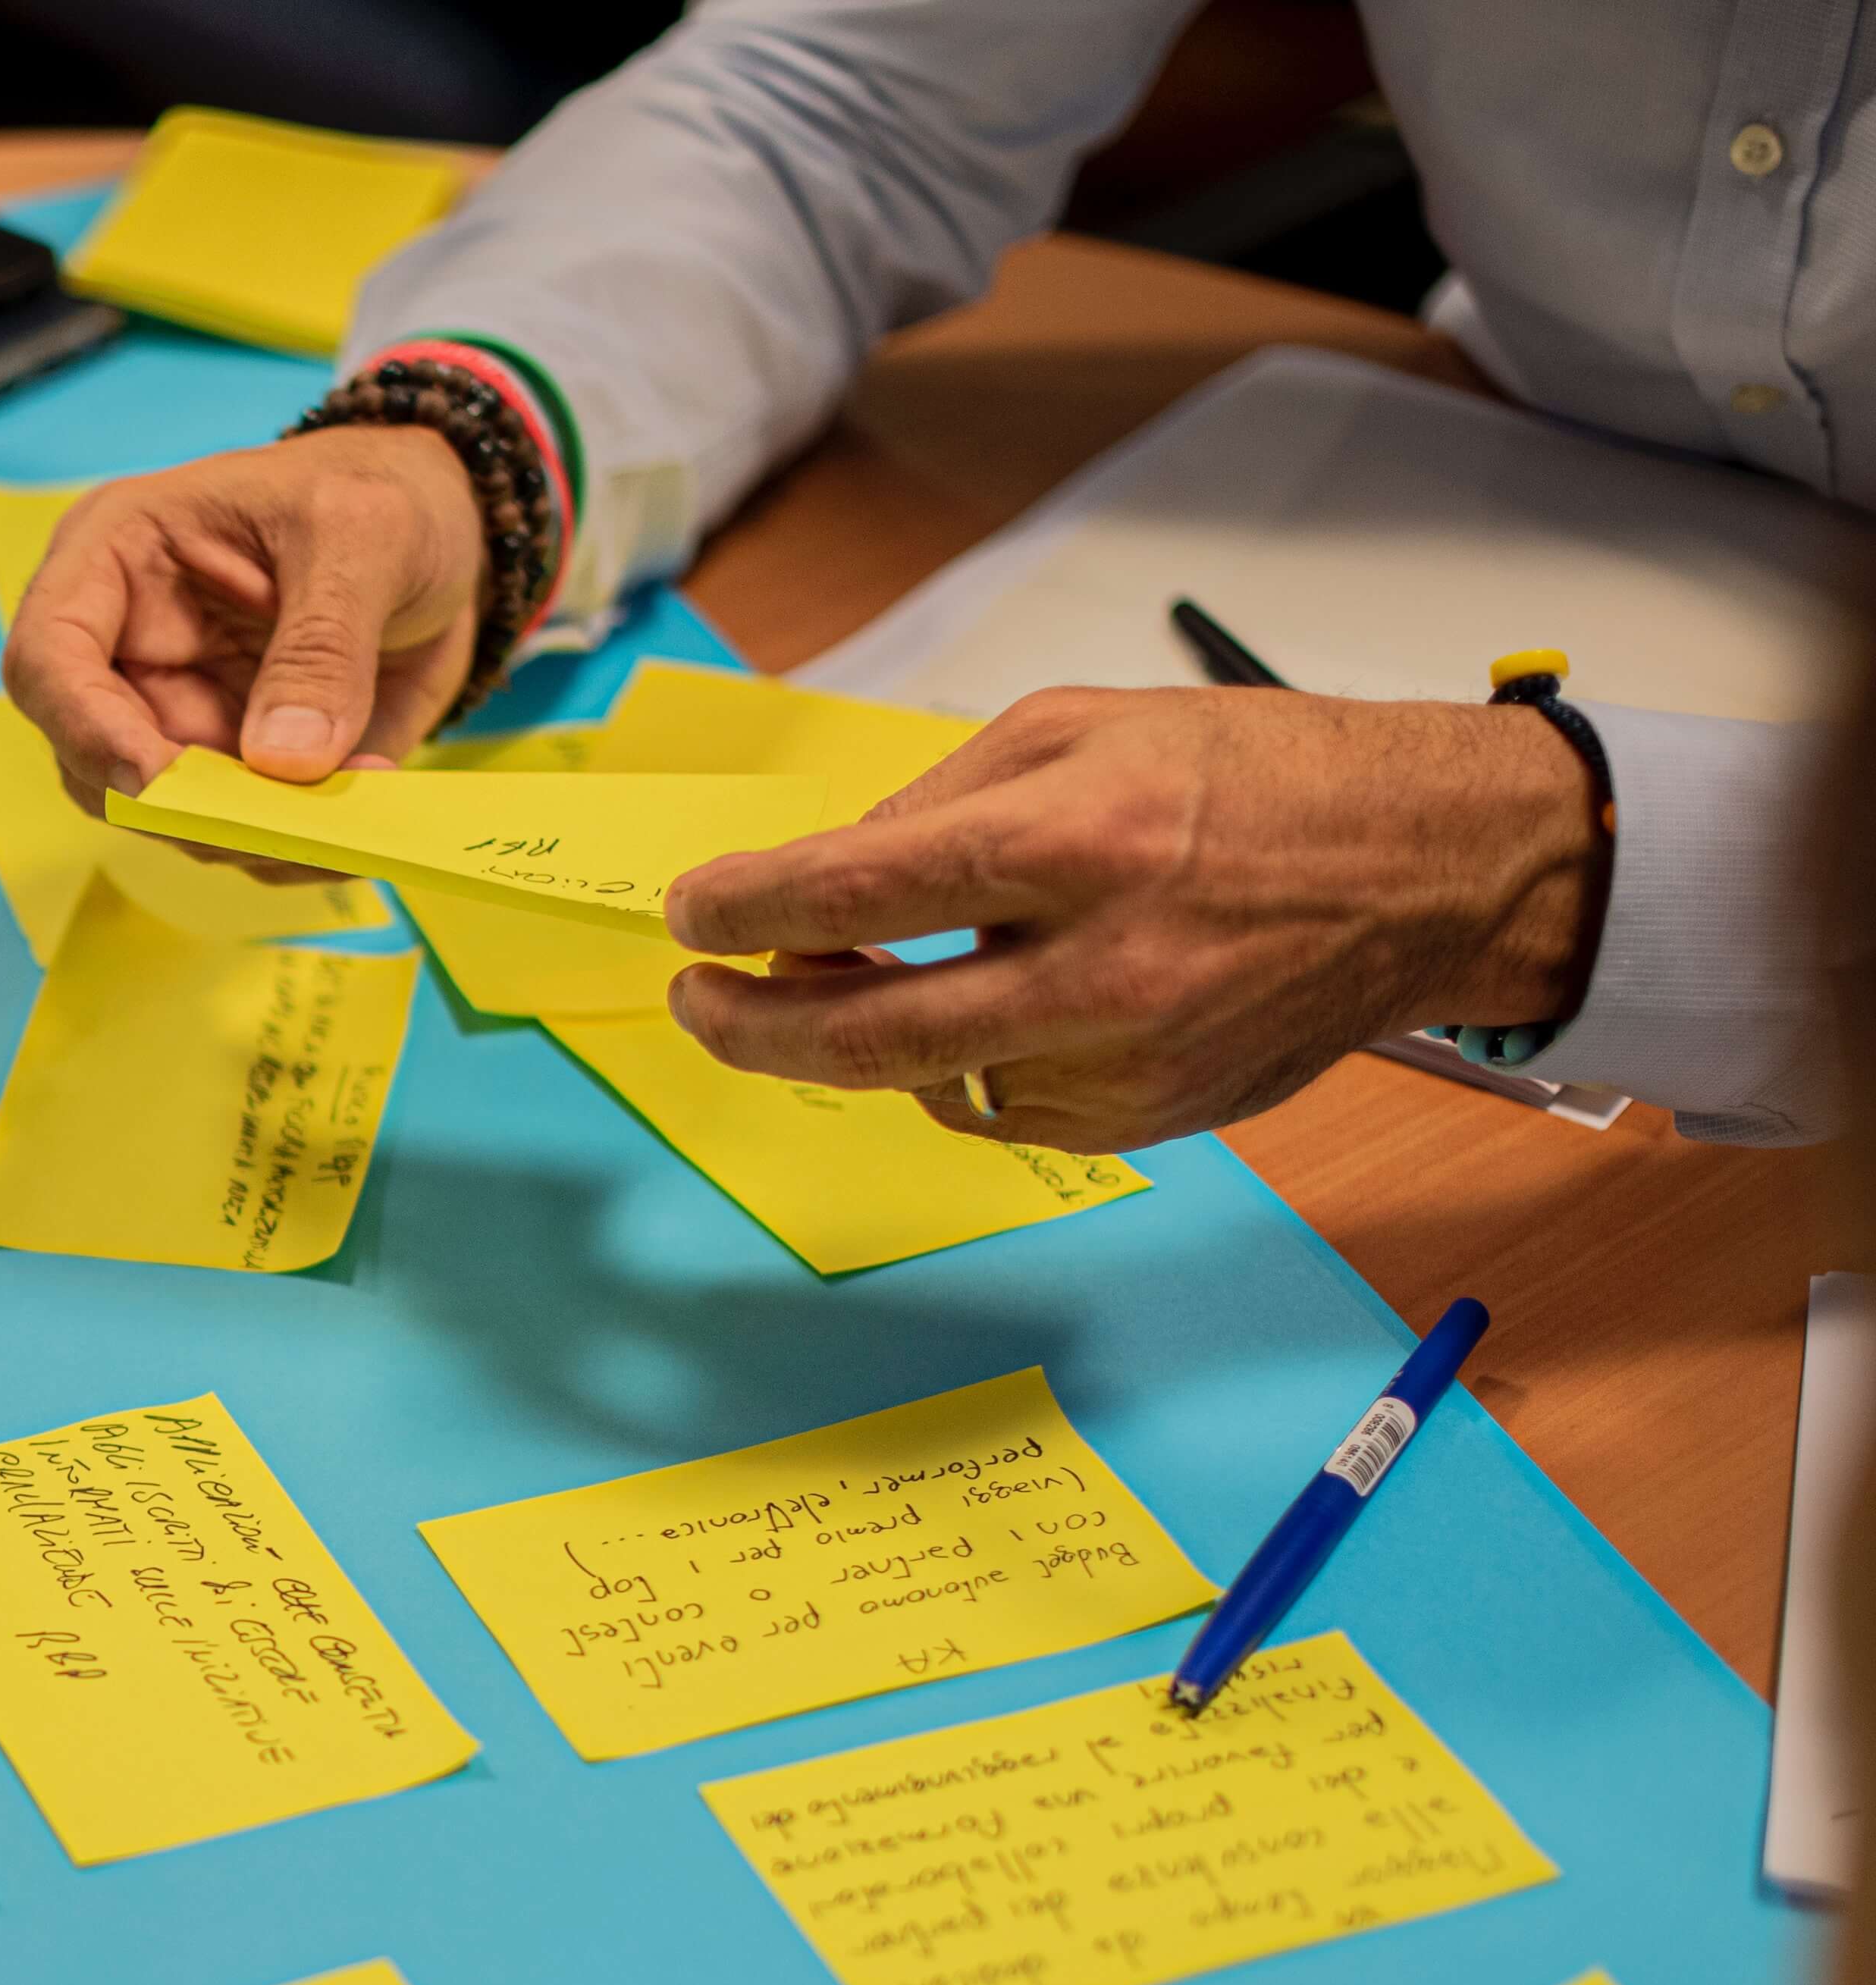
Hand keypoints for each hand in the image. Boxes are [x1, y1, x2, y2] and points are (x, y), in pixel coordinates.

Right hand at [4, 428, 485, 807]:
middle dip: (184, 809)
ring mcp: (177, 718)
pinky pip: (239, 836)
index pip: (47, 659)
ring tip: (344, 822)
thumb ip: (322, 644)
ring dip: (247, 841)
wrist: (451, 531)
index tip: (164, 781)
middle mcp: (126, 651)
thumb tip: (282, 761)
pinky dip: (295, 850)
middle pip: (95, 764)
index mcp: (117, 559)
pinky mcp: (234, 768)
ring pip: (165, 819)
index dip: (88, 729)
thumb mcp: (364, 536)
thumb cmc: (385, 494)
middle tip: (285, 825)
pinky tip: (362, 817)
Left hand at [657, 687, 1601, 1151]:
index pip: (858, 892)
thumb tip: (818, 885)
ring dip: (862, 1040)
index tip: (693, 911)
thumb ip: (936, 804)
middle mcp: (1105, 966)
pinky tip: (975, 1011)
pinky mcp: (1155, 1120)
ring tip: (844, 981)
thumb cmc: (1251, 777)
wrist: (1426, 868)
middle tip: (697, 999)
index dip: (746, 907)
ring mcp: (1134, 1060)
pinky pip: (1004, 1111)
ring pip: (930, 1083)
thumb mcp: (1082, 729)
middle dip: (749, 1025)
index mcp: (1081, 841)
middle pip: (870, 1035)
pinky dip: (958, 1067)